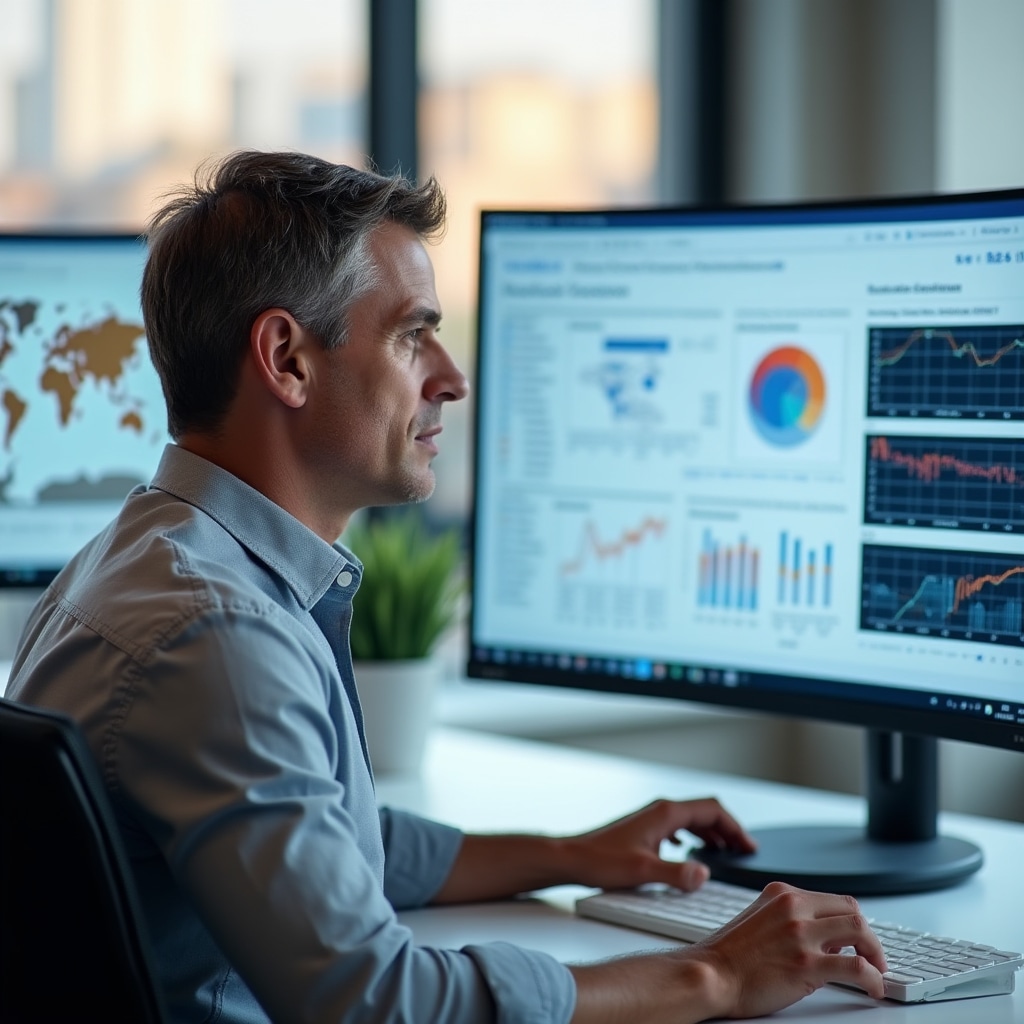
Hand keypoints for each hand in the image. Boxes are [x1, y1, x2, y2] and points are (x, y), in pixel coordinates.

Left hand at [562, 797, 756, 892]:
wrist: (573, 858)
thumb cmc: (602, 861)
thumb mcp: (643, 871)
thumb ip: (676, 873)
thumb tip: (704, 875)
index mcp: (665, 814)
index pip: (712, 810)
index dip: (735, 827)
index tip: (749, 846)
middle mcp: (660, 811)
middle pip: (705, 813)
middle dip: (727, 830)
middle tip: (744, 851)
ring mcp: (651, 819)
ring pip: (691, 820)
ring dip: (711, 833)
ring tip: (725, 852)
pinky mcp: (644, 830)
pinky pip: (677, 828)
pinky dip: (693, 837)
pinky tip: (691, 852)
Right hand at [569, 881, 886, 1023]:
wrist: (710, 974)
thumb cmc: (729, 956)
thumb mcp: (760, 920)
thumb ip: (791, 920)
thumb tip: (824, 938)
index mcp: (782, 894)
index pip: (833, 899)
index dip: (853, 921)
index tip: (859, 938)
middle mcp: (794, 907)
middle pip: (852, 910)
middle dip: (870, 936)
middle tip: (874, 956)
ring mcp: (801, 934)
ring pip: (859, 932)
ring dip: (876, 954)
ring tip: (878, 971)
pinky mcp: (807, 964)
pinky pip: (856, 967)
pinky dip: (873, 978)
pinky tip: (874, 988)